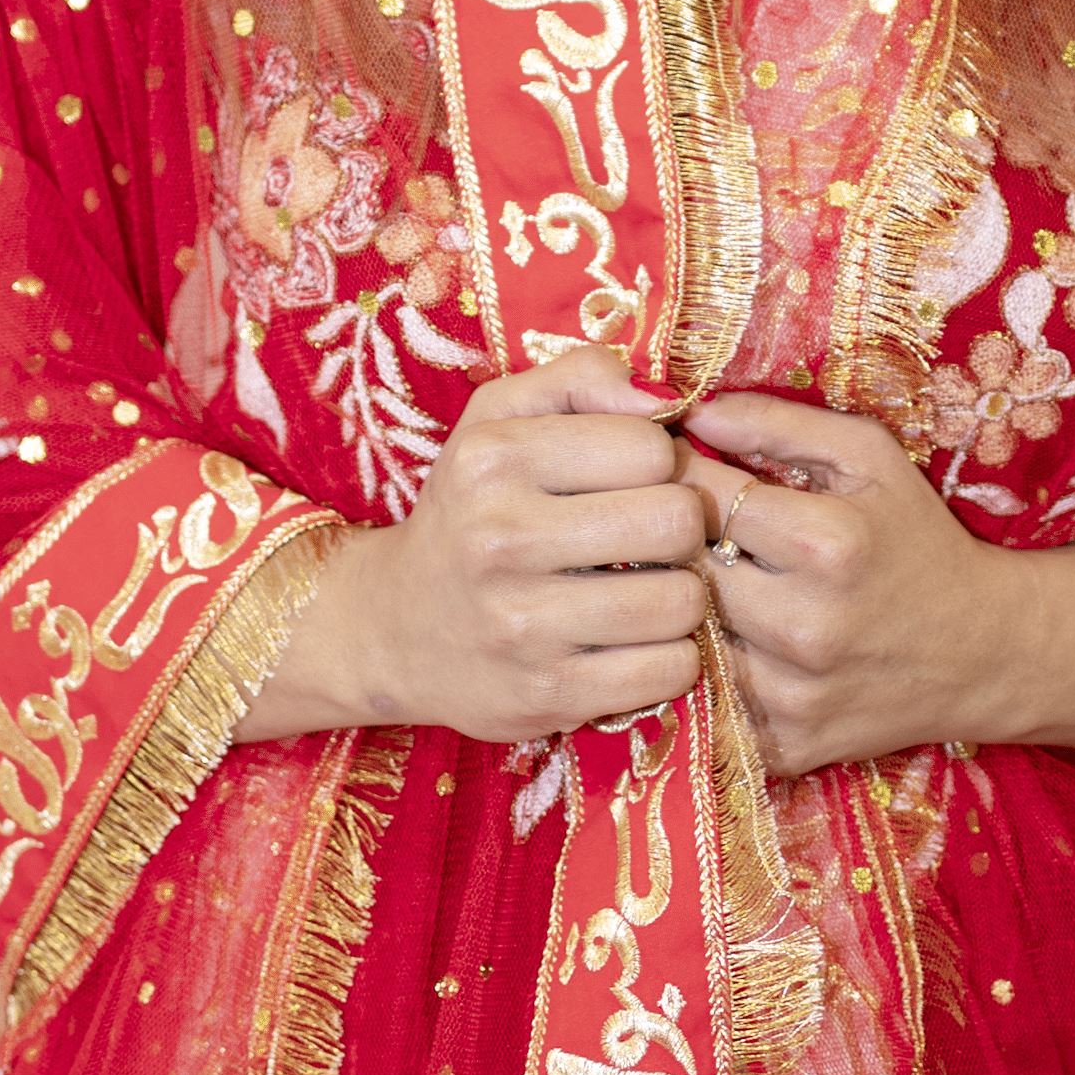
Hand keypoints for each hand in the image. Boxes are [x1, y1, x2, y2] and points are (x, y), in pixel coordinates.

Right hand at [237, 345, 707, 745]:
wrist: (392, 628)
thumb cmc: (469, 510)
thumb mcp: (498, 419)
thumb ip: (579, 378)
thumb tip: (661, 399)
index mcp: (494, 458)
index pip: (649, 445)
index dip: (659, 461)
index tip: (630, 482)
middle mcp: (502, 539)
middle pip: (676, 520)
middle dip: (680, 528)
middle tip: (650, 539)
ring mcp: (524, 625)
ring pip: (682, 601)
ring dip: (680, 596)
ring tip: (644, 590)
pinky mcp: (548, 696)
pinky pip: (667, 671)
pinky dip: (667, 657)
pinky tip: (633, 643)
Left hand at [681, 392, 1020, 777]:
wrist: (985, 653)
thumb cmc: (918, 539)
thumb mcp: (870, 457)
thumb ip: (779, 423)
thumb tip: (692, 412)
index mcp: (826, 543)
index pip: (697, 497)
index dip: (677, 478)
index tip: (676, 474)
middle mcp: (805, 625)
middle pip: (678, 573)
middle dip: (669, 546)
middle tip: (675, 532)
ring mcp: (792, 695)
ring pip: (680, 641)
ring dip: (679, 613)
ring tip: (699, 586)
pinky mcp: (783, 748)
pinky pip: (703, 704)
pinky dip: (700, 673)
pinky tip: (721, 646)